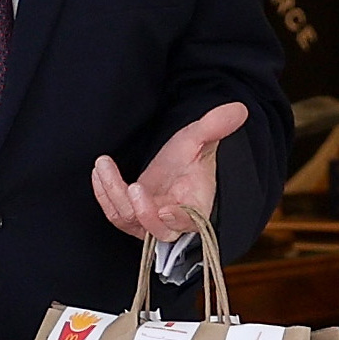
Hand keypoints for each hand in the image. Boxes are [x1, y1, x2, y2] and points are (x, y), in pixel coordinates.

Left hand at [91, 102, 248, 241]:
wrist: (176, 167)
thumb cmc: (191, 157)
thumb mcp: (201, 139)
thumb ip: (215, 127)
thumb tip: (239, 109)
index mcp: (197, 207)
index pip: (190, 222)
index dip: (178, 219)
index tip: (165, 209)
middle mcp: (173, 221)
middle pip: (156, 230)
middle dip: (143, 212)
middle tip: (134, 186)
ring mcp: (149, 222)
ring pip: (128, 220)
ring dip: (113, 194)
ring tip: (103, 165)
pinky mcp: (131, 217)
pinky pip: (114, 213)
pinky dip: (104, 195)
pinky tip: (99, 170)